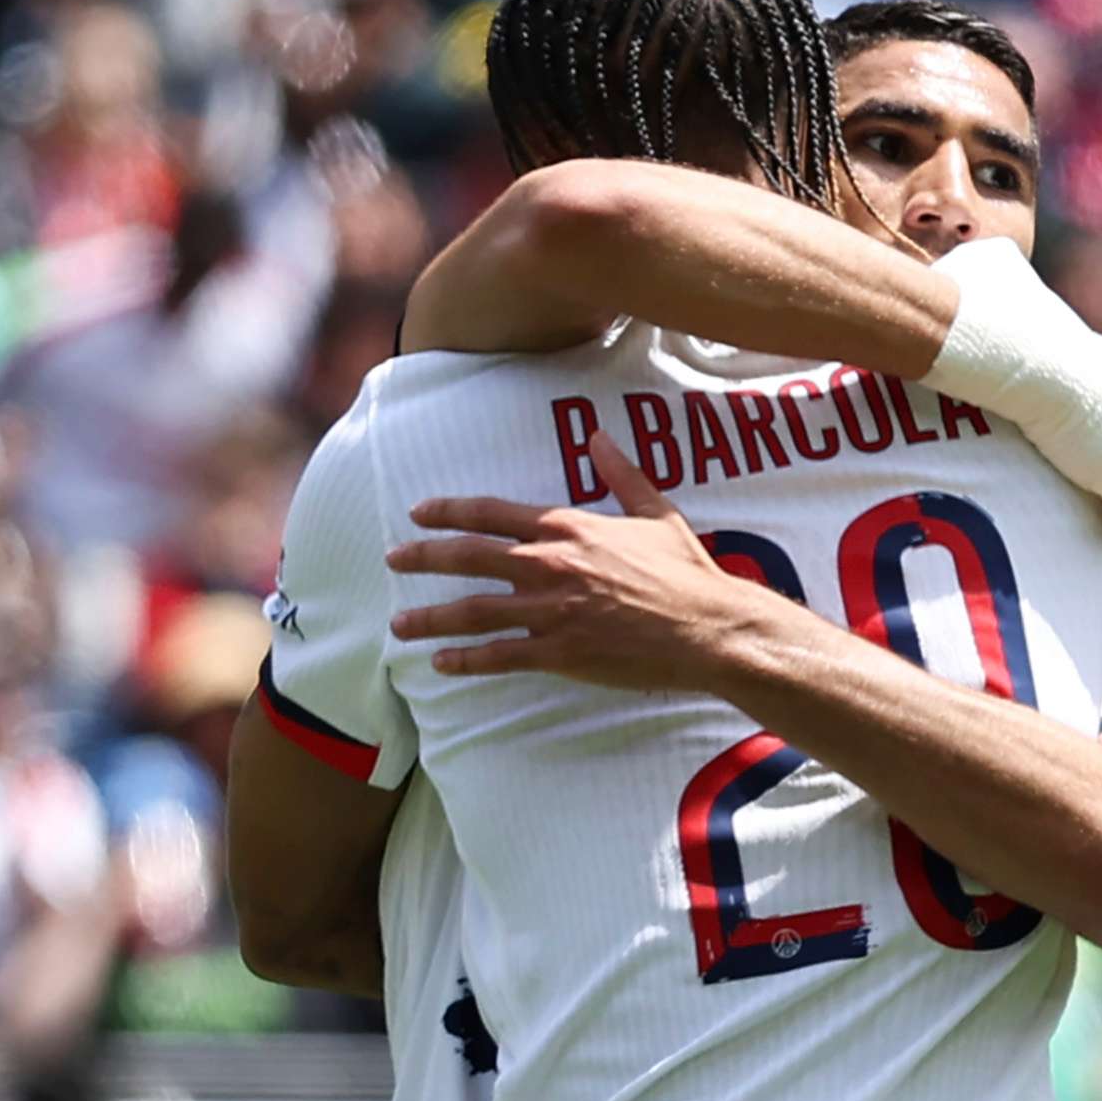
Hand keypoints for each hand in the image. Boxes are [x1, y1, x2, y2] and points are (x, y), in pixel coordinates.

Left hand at [386, 431, 770, 690]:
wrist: (709, 626)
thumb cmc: (686, 570)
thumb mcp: (655, 511)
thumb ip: (621, 473)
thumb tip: (599, 435)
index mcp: (568, 527)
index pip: (492, 512)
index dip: (450, 511)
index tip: (420, 512)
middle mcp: (550, 564)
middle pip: (468, 557)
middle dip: (423, 557)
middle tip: (392, 559)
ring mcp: (551, 610)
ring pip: (473, 611)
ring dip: (431, 618)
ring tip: (400, 624)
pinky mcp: (559, 652)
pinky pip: (500, 656)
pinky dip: (466, 661)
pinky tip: (441, 664)